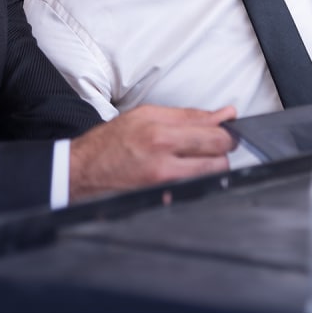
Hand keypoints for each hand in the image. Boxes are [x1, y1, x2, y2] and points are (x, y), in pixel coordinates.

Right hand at [69, 104, 237, 201]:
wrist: (84, 169)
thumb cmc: (111, 141)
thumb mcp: (146, 115)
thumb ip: (188, 115)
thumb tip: (222, 114)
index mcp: (160, 133)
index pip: (214, 132)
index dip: (227, 131)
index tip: (227, 129)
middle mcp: (164, 158)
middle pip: (219, 155)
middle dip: (223, 148)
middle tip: (214, 144)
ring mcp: (165, 183)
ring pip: (213, 175)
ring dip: (213, 166)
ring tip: (198, 159)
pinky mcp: (163, 198)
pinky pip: (196, 189)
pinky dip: (199, 181)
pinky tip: (187, 173)